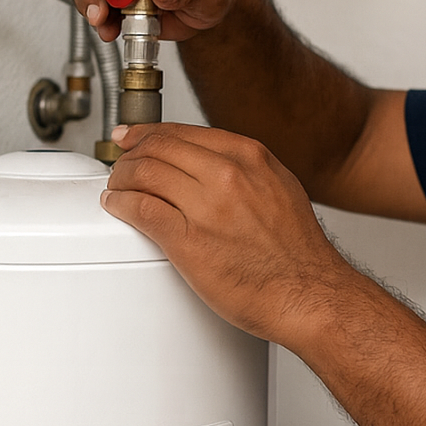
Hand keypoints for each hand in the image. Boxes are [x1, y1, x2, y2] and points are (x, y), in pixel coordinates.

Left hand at [99, 122, 362, 344]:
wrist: (309, 294)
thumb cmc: (297, 253)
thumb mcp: (280, 188)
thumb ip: (247, 171)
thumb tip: (212, 165)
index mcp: (250, 158)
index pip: (183, 131)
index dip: (149, 132)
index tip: (135, 137)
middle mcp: (228, 175)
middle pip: (158, 147)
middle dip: (130, 153)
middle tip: (120, 162)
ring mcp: (207, 207)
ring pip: (144, 174)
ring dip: (121, 178)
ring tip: (117, 187)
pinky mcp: (188, 241)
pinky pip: (140, 209)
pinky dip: (121, 203)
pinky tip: (118, 206)